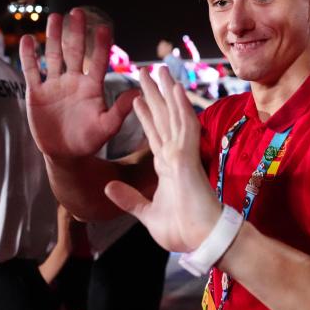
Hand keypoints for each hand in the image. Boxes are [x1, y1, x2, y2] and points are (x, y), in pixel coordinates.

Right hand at [19, 10, 137, 158]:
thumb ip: (121, 110)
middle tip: (78, 12)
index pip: (99, 62)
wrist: (66, 153)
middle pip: (76, 52)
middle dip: (77, 33)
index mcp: (93, 87)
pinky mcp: (37, 92)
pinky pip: (32, 71)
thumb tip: (138, 92)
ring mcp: (55, 85)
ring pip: (54, 56)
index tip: (104, 28)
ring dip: (53, 37)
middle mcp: (75, 81)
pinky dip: (29, 56)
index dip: (101, 46)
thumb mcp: (107, 127)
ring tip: (55, 18)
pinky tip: (28, 40)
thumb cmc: (90, 140)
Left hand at [104, 67, 219, 252]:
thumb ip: (129, 200)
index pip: (154, 135)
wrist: (201, 239)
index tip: (137, 98)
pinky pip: (184, 126)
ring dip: (166, 92)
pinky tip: (175, 88)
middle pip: (162, 118)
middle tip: (146, 71)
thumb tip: (107, 188)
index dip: (146, 116)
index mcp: (167, 169)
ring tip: (159, 70)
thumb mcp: (147, 214)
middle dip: (154, 95)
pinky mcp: (186, 157)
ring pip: (173, 115)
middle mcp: (175, 156)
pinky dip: (180, 106)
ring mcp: (182, 154)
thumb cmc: (182, 231)